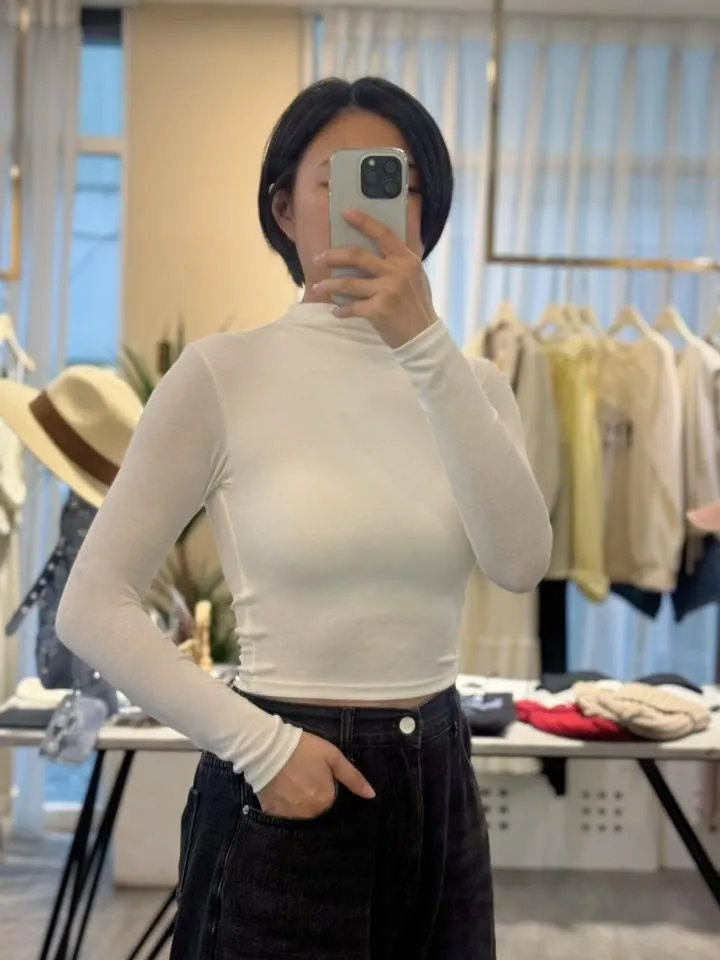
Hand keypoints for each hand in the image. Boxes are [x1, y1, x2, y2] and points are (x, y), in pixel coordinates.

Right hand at [257, 730, 375, 819]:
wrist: (268, 747)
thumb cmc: (304, 749)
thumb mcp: (333, 757)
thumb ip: (353, 778)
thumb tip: (371, 795)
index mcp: (326, 801)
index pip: (333, 802)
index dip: (328, 788)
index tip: (320, 777)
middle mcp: (309, 814)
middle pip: (318, 810)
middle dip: (315, 797)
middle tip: (305, 778)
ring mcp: (289, 816)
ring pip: (301, 814)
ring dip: (300, 804)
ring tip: (293, 784)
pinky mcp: (272, 813)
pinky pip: (284, 816)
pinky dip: (285, 807)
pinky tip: (282, 791)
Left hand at [312, 210, 437, 348]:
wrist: (422, 335)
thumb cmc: (416, 305)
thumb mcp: (414, 277)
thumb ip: (397, 262)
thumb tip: (370, 248)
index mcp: (406, 260)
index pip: (383, 234)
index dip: (363, 221)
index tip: (345, 213)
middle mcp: (397, 272)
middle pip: (357, 256)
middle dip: (333, 256)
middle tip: (318, 258)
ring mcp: (388, 291)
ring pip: (348, 283)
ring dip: (329, 285)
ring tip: (318, 287)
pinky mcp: (379, 310)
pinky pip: (351, 307)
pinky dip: (341, 310)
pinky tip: (336, 312)